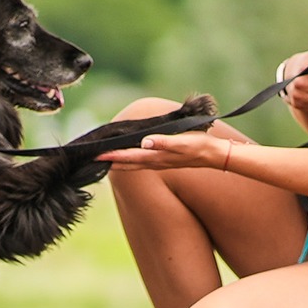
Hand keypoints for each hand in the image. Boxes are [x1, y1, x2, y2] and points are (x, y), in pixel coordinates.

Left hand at [100, 130, 229, 171]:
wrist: (214, 155)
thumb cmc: (199, 147)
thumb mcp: (182, 142)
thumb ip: (163, 142)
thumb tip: (144, 143)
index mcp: (155, 157)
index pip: (128, 157)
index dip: (111, 156)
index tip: (96, 155)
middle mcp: (155, 162)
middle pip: (126, 164)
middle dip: (110, 162)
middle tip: (93, 160)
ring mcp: (159, 163)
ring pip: (133, 165)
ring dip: (118, 163)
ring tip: (105, 161)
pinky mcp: (164, 160)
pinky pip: (141, 162)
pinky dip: (130, 161)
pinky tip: (129, 157)